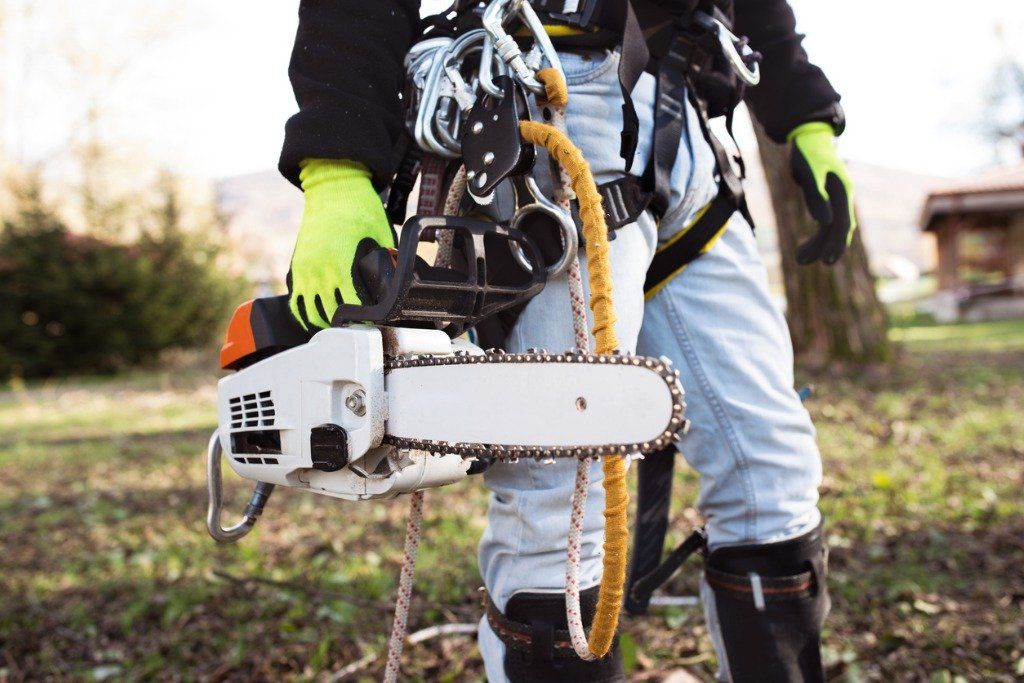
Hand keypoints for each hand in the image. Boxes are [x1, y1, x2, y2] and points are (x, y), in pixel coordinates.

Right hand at [287, 159, 394, 329]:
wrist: (333, 189)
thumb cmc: (360, 209)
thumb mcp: (381, 237)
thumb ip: (386, 263)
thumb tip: (396, 283)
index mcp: (342, 265)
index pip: (355, 306)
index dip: (368, 318)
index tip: (377, 322)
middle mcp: (320, 271)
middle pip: (332, 315)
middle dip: (349, 324)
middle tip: (363, 329)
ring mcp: (305, 271)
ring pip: (312, 313)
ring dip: (328, 323)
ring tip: (343, 328)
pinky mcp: (297, 268)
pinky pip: (297, 302)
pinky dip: (307, 314)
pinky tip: (319, 319)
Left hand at [788, 122, 855, 264]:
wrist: (809, 138)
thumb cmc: (808, 154)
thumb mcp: (809, 173)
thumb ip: (816, 197)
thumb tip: (824, 223)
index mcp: (842, 191)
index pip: (842, 223)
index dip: (835, 243)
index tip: (826, 261)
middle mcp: (843, 197)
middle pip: (837, 229)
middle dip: (824, 248)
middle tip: (804, 262)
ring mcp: (836, 199)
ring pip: (831, 228)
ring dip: (817, 245)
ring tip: (798, 259)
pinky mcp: (827, 200)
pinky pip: (825, 223)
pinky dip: (817, 236)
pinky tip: (805, 248)